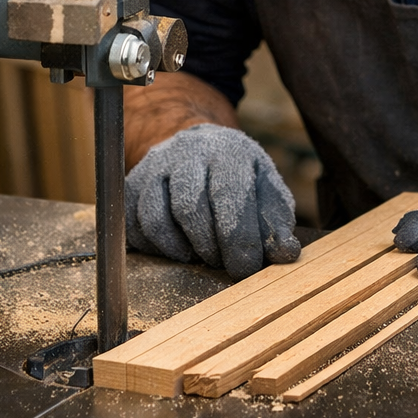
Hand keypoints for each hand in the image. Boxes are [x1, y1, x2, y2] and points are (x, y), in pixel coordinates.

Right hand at [125, 123, 301, 279]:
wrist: (202, 147)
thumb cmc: (242, 178)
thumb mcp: (268, 192)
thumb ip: (277, 223)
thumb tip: (285, 254)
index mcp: (230, 152)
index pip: (231, 199)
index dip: (239, 242)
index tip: (245, 270)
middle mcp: (188, 153)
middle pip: (190, 209)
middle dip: (209, 247)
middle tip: (223, 263)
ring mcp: (154, 167)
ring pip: (156, 218)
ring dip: (179, 249)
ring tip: (200, 256)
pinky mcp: (131, 184)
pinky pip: (131, 224)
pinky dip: (154, 246)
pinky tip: (177, 248)